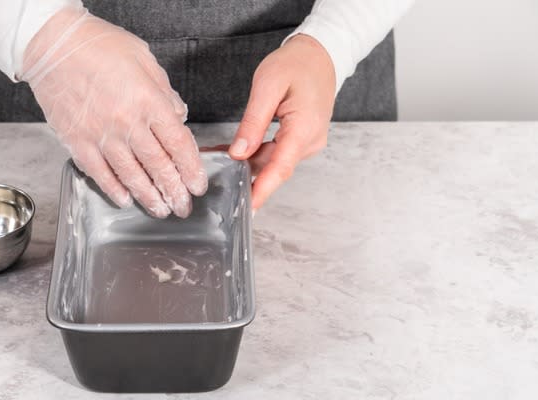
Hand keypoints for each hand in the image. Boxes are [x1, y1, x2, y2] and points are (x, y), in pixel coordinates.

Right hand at [20, 7, 206, 217]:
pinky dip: (113, 189)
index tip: (198, 185)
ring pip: (130, 175)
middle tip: (183, 207)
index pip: (178, 143)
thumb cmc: (97, 45)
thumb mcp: (143, 58)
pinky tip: (125, 199)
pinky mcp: (77, 141)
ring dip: (148, 196)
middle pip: (158, 165)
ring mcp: (101, 135)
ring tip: (160, 209)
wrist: (52, 44)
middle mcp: (127, 122)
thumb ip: (164, 91)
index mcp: (148, 100)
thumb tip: (178, 116)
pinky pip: (99, 172)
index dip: (191, 169)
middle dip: (174, 190)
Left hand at [228, 34, 335, 210]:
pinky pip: (277, 152)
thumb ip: (253, 122)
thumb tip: (239, 152)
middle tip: (216, 177)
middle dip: (246, 175)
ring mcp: (308, 142)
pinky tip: (237, 150)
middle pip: (273, 167)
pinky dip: (256, 153)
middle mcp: (310, 141)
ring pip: (273, 161)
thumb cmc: (297, 64)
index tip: (248, 208)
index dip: (262, 190)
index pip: (280, 168)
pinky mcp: (302, 139)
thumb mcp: (267, 86)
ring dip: (249, 162)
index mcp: (304, 129)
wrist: (321, 54)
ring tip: (220, 157)